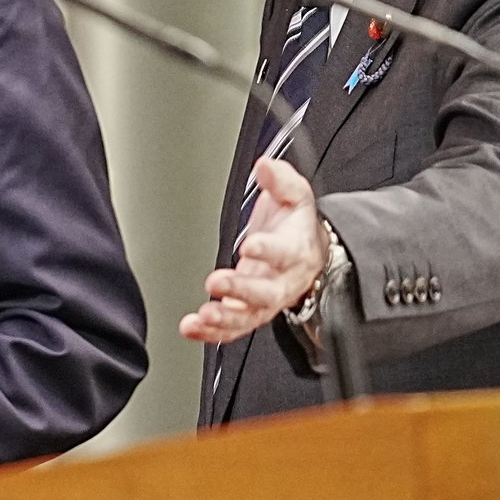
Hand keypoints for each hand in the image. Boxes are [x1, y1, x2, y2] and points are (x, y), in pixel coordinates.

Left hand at [181, 157, 327, 343]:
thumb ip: (281, 181)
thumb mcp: (296, 196)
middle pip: (266, 293)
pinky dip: (212, 333)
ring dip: (224, 319)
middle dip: (241, 290)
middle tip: (216, 282)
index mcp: (295, 251)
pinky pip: (233, 329)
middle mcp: (282, 281)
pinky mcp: (249, 313)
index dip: (268, 251)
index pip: (285, 252)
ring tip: (203, 316)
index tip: (250, 245)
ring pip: (249, 317)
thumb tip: (265, 166)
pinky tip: (191, 328)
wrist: (308, 255)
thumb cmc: (296, 226)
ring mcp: (265, 301)